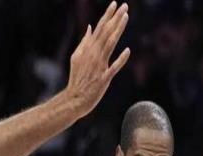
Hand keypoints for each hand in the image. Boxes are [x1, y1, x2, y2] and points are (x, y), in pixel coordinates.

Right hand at [66, 1, 130, 117]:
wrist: (75, 98)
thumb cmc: (77, 79)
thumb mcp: (76, 57)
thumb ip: (84, 42)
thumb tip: (89, 27)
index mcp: (88, 49)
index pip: (99, 28)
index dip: (108, 15)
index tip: (115, 4)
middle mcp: (94, 54)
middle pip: (106, 32)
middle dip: (115, 18)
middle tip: (125, 5)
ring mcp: (100, 65)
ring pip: (110, 44)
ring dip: (118, 30)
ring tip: (126, 17)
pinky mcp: (104, 78)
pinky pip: (114, 67)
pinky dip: (120, 59)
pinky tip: (127, 50)